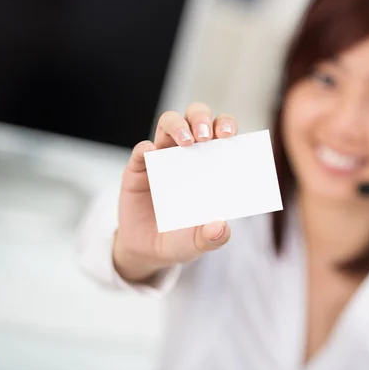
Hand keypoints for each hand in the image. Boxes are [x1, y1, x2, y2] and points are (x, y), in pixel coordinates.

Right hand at [113, 103, 237, 282]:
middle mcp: (188, 154)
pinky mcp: (138, 168)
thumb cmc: (181, 238)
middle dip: (202, 118)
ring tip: (186, 142)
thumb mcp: (199, 242)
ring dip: (178, 125)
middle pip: (196, 118)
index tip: (229, 135)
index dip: (227, 126)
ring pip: (169, 123)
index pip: (222, 133)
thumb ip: (213, 237)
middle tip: (206, 135)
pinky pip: (141, 150)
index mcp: (211, 163)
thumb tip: (220, 227)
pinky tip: (151, 153)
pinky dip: (146, 148)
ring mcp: (162, 158)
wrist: (148, 251)